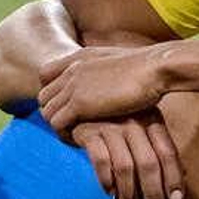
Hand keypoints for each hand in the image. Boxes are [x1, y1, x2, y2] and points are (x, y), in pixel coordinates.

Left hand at [39, 40, 170, 126]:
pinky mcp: (79, 104)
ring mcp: (73, 86)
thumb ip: (106, 69)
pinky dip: (64, 134)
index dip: (52, 92)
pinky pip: (56, 123)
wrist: (154, 69)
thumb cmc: (148, 69)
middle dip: (54, 112)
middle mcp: (71, 69)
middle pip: (43, 96)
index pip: (45, 74)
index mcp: (80, 57)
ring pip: (46, 111)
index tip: (68, 107)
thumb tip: (113, 78)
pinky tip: (80, 140)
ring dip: (58, 126)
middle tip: (71, 127)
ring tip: (75, 136)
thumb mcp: (120, 63)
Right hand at [73, 119, 184, 198]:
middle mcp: (133, 121)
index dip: (174, 177)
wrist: (83, 101)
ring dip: (129, 192)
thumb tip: (184, 175)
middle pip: (148, 162)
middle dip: (153, 191)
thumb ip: (161, 147)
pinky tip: (110, 192)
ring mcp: (110, 126)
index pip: (167, 151)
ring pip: (124, 166)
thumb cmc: (119, 118)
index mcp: (151, 118)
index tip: (176, 198)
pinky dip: (106, 180)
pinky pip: (100, 161)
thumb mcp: (144, 125)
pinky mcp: (88, 132)